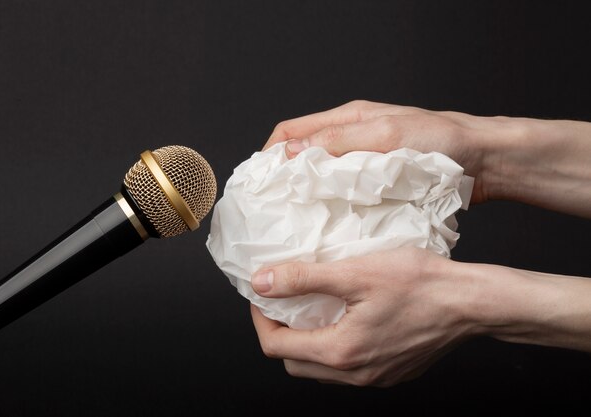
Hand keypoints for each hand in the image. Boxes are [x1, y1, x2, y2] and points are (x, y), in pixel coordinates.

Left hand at [250, 247, 474, 386]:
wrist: (472, 303)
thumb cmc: (421, 285)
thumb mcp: (355, 272)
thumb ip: (304, 279)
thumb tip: (262, 282)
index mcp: (341, 352)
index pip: (276, 347)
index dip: (261, 319)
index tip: (264, 294)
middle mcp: (355, 374)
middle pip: (295, 364)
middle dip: (280, 334)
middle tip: (283, 303)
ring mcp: (375, 378)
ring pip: (321, 370)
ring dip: (307, 342)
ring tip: (311, 308)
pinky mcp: (392, 372)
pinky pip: (348, 369)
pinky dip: (333, 347)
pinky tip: (343, 319)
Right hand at [263, 100, 512, 203]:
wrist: (483, 162)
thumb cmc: (441, 141)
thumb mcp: (387, 135)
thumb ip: (340, 142)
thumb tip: (293, 153)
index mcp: (349, 119)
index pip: (292, 131)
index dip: (271, 153)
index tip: (261, 181)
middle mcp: (352, 139)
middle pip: (303, 155)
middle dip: (284, 177)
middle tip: (274, 205)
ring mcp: (365, 163)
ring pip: (322, 177)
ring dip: (308, 194)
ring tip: (296, 219)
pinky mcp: (378, 184)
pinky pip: (344, 194)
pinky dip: (331, 206)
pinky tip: (329, 224)